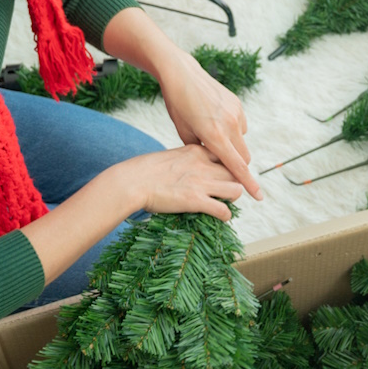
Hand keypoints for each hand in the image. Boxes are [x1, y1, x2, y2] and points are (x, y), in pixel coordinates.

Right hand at [102, 145, 242, 221]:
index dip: (228, 166)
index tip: (224, 174)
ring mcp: (201, 183)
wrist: (131, 182)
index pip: (225, 154)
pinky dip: (225, 215)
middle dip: (234, 182)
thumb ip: (186, 160)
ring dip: (233, 198)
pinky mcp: (196, 201)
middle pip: (235, 172)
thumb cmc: (144, 171)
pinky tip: (221, 217)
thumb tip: (190, 169)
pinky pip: (223, 209)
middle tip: (226, 191)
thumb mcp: (170, 156)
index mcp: (196, 151)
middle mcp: (203, 164)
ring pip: (236, 190)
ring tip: (225, 203)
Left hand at [157, 53, 263, 200]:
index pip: (236, 167)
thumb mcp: (184, 132)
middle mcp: (229, 125)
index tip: (259, 197)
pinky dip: (232, 130)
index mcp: (214, 136)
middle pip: (243, 158)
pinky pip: (241, 126)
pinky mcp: (237, 104)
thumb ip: (201, 151)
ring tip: (211, 134)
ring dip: (233, 146)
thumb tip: (213, 164)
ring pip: (242, 141)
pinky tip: (215, 120)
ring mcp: (236, 113)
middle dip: (236, 165)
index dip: (248, 184)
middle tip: (219, 164)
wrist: (181, 73)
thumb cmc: (177, 105)